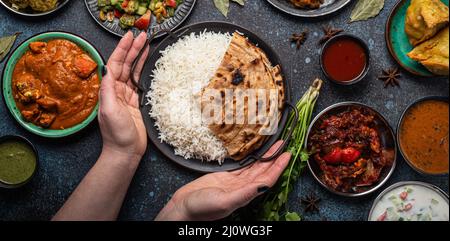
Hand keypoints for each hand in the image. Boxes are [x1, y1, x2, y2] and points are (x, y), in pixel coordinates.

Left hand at [99, 31, 149, 160]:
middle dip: (133, 49)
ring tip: (147, 44)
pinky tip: (150, 63)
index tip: (130, 37)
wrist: (126, 152)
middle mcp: (117, 91)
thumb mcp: (109, 111)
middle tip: (143, 35)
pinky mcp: (137, 103)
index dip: (122, 49)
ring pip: (133, 71)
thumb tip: (107, 70)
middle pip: (125, 64)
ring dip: (139, 57)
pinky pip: (141, 82)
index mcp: (109, 90)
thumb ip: (108, 90)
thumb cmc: (116, 134)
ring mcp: (127, 96)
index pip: (115, 64)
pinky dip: (145, 71)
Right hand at [156, 141, 290, 220]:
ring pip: (254, 168)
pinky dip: (250, 158)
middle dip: (275, 159)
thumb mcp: (224, 201)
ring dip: (265, 157)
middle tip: (284, 145)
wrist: (183, 208)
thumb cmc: (201, 209)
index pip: (267, 179)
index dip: (278, 167)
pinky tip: (255, 152)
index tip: (287, 155)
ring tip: (274, 146)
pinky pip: (242, 166)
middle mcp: (243, 189)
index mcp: (245, 195)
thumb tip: (263, 185)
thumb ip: (244, 194)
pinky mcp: (225, 178)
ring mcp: (234, 183)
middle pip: (263, 171)